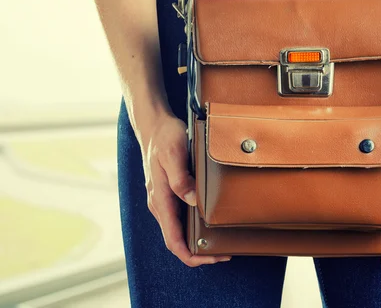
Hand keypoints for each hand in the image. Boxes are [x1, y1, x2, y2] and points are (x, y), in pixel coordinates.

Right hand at [138, 110, 231, 266]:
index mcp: (160, 199)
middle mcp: (160, 203)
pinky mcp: (168, 193)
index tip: (210, 258)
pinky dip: (193, 227)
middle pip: (176, 240)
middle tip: (223, 253)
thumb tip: (193, 200)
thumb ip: (181, 179)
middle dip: (198, 252)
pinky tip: (208, 223)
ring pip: (178, 230)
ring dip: (196, 241)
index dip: (191, 255)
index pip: (173, 239)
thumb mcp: (174, 154)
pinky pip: (179, 218)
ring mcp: (163, 199)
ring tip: (220, 242)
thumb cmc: (164, 137)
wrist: (153, 125)